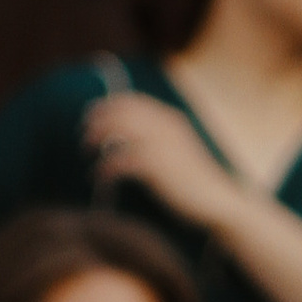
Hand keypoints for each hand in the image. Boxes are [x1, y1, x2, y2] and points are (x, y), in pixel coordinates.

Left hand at [84, 90, 240, 235]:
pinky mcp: (156, 166)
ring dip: (97, 137)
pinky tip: (98, 176)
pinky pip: (120, 159)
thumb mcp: (178, 150)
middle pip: (121, 111)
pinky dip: (105, 167)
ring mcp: (161, 144)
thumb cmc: (194, 181)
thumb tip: (128, 138)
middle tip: (84, 133)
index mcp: (171, 119)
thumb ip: (158, 139)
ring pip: (118, 129)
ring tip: (86, 149)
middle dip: (98, 119)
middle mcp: (165, 126)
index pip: (132, 101)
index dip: (108, 105)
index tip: (92, 114)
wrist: (217, 200)